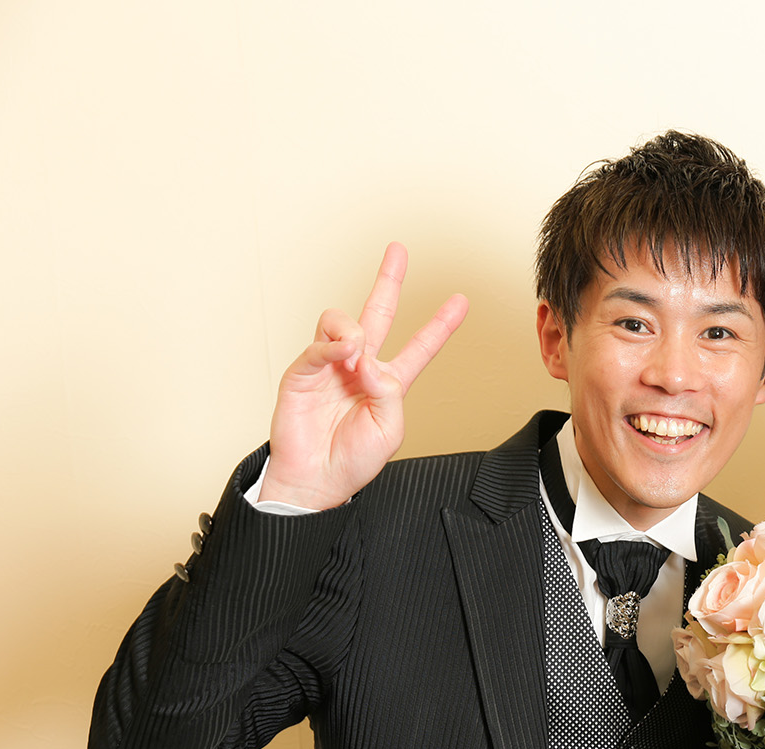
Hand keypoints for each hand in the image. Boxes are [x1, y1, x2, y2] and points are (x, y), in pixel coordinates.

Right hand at [260, 243, 468, 507]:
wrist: (315, 482)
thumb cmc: (353, 461)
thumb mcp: (389, 429)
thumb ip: (388, 391)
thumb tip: (365, 358)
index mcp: (388, 382)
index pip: (419, 347)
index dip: (440, 325)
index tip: (460, 301)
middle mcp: (360, 367)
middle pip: (378, 313)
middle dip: (388, 281)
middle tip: (398, 250)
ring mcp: (331, 366)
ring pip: (342, 322)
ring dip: (354, 331)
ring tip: (356, 353)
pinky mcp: (304, 372)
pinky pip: (319, 346)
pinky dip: (332, 345)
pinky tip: (344, 352)